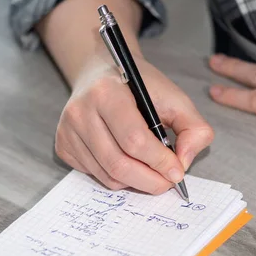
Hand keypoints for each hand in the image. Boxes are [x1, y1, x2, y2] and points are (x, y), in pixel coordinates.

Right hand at [55, 52, 213, 193]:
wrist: (101, 73)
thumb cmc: (139, 88)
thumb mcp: (174, 98)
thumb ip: (193, 128)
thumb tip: (184, 163)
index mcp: (107, 92)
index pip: (134, 139)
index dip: (159, 161)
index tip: (177, 172)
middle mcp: (80, 111)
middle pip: (118, 164)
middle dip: (150, 180)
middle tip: (168, 182)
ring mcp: (67, 131)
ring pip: (107, 175)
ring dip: (135, 182)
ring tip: (151, 172)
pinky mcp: (63, 145)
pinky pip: (95, 175)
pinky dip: (117, 178)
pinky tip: (128, 162)